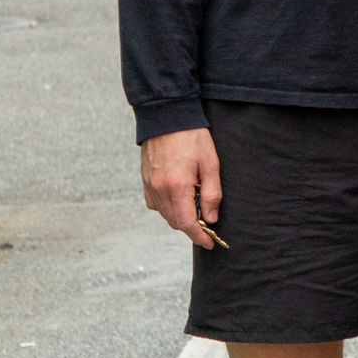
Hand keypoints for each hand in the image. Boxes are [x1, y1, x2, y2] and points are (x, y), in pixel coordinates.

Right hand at [141, 128, 222, 249]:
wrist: (167, 115)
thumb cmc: (192, 136)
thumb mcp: (211, 163)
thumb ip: (211, 193)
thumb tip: (210, 218)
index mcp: (178, 186)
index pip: (187, 224)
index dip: (200, 237)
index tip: (210, 242)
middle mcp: (160, 189)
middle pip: (175, 222)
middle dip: (191, 228)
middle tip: (207, 223)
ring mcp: (150, 185)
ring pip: (164, 214)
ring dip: (179, 217)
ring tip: (195, 207)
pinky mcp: (145, 179)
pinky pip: (154, 203)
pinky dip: (166, 207)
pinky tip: (178, 197)